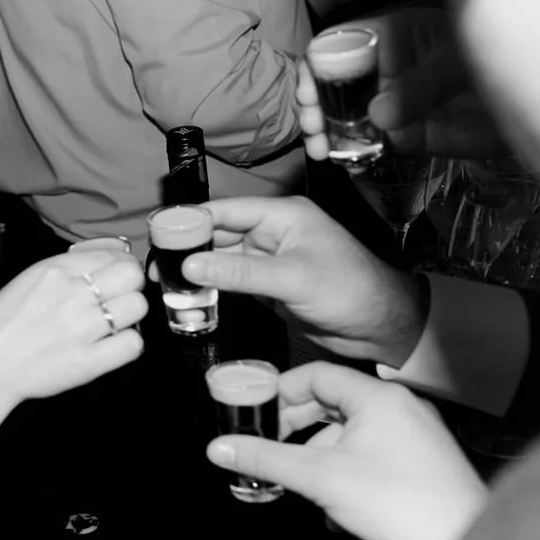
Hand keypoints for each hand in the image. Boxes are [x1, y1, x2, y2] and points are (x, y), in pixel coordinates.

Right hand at [0, 248, 145, 415]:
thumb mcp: (25, 281)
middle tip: (119, 298)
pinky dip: (127, 345)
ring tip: (113, 325)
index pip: (112, 255)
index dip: (120, 267)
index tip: (116, 277)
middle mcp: (72, 293)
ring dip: (129, 315)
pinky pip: (133, 344)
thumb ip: (63, 273)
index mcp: (53, 270)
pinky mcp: (89, 360)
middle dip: (130, 286)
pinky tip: (110, 347)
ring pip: (138, 307)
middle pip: (132, 276)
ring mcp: (83, 327)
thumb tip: (98, 266)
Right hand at [180, 196, 427, 367]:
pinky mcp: (266, 286)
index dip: (189, 221)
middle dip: (186, 250)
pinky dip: (210, 290)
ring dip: (195, 273)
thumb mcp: (293, 279)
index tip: (156, 235)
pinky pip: (229, 283)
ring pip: (219, 261)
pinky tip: (189, 299)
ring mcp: (267, 260)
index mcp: (281, 216)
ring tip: (165, 286)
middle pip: (216, 235)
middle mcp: (271, 233)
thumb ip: (239, 272)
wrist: (384, 327)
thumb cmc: (352, 291)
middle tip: (155, 267)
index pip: (224, 211)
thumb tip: (190, 266)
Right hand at [208, 363, 486, 539]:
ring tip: (303, 486)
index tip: (256, 414)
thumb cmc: (400, 504)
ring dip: (321, 456)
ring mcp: (417, 434)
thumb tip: (219, 448)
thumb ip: (264, 459)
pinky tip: (336, 504)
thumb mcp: (317, 478)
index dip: (280, 392)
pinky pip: (374, 452)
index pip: (315, 375)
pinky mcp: (425, 461)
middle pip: (333, 403)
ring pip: (352, 432)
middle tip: (271, 449)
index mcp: (377, 397)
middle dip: (297, 429)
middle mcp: (401, 407)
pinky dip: (348, 469)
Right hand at [297, 7, 507, 159]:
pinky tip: (342, 160)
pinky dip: (349, 153)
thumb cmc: (504, 59)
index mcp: (391, 36)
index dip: (315, 65)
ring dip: (324, 132)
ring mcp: (390, 102)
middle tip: (312, 125)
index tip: (309, 91)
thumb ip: (422, 86)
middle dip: (312, 103)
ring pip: (340, 115)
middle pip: (329, 81)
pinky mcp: (402, 133)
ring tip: (321, 149)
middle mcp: (382, 69)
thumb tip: (378, 115)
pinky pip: (365, 143)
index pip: (337, 42)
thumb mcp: (461, 64)